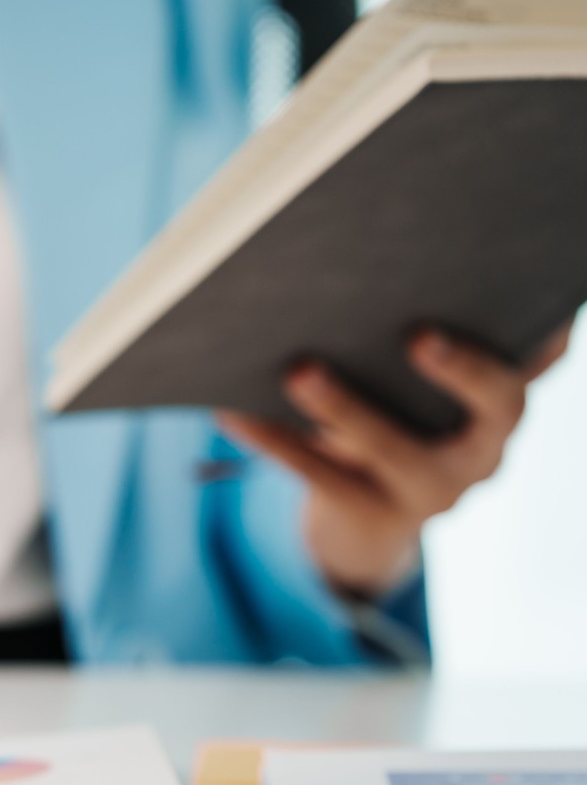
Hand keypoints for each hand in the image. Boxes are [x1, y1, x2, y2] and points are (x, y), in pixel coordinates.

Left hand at [220, 325, 570, 596]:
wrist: (364, 520)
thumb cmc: (390, 418)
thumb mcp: (411, 386)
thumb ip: (413, 343)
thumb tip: (354, 264)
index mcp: (500, 403)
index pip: (540, 360)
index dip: (550, 331)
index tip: (545, 298)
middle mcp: (484, 448)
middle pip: (496, 404)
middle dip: (463, 369)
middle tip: (418, 334)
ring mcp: (434, 490)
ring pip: (394, 448)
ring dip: (344, 407)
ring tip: (297, 369)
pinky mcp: (376, 516)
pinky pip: (320, 475)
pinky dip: (274, 439)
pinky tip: (234, 410)